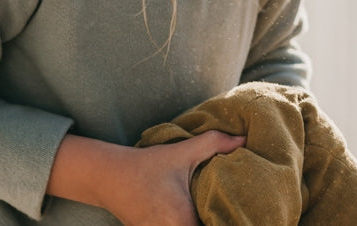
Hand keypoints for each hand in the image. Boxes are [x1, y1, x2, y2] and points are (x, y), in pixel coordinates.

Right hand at [47, 130, 244, 225]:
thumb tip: (244, 139)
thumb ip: (215, 144)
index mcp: (182, 222)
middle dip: (221, 222)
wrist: (111, 178)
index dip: (230, 223)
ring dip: (207, 222)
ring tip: (221, 214)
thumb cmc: (147, 166)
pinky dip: (194, 224)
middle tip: (237, 212)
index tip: (244, 215)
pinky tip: (204, 215)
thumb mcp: (182, 152)